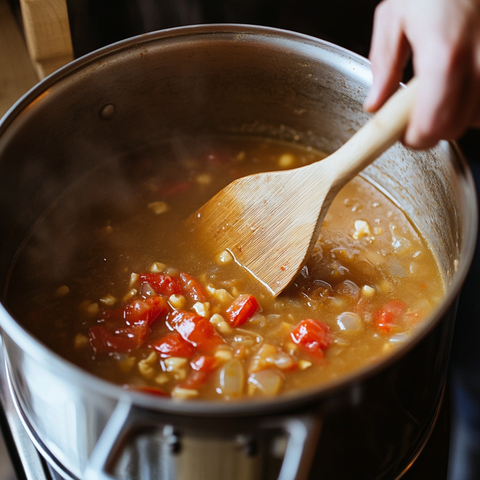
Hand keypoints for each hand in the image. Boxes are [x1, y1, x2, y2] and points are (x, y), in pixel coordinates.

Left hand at [364, 0, 479, 148]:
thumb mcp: (395, 16)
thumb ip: (384, 65)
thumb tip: (375, 104)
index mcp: (444, 56)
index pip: (431, 127)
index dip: (414, 139)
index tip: (404, 134)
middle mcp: (479, 63)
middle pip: (454, 129)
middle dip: (431, 128)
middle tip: (416, 112)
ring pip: (477, 118)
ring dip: (455, 114)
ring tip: (441, 90)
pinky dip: (475, 101)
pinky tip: (463, 82)